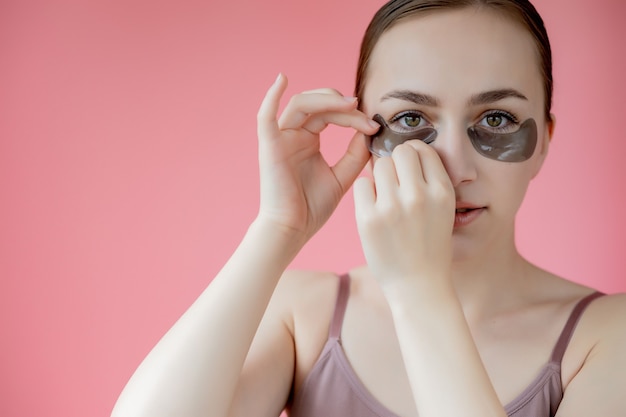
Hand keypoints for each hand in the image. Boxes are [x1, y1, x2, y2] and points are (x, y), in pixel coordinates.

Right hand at [255, 74, 378, 241]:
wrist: (293, 230)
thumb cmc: (312, 209)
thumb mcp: (343, 177)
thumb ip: (355, 154)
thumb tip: (369, 132)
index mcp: (308, 141)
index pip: (330, 114)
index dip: (352, 115)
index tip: (373, 126)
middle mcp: (293, 135)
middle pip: (317, 105)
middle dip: (342, 105)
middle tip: (363, 113)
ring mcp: (280, 139)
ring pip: (300, 105)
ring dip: (325, 100)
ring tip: (349, 105)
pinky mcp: (269, 146)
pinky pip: (265, 116)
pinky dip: (271, 95)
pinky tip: (282, 79)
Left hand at [353, 141, 454, 290]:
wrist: (418, 286)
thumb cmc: (429, 246)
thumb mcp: (443, 211)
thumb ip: (429, 181)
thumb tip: (404, 152)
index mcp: (442, 192)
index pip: (422, 150)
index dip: (413, 155)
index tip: (408, 169)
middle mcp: (419, 196)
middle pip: (400, 153)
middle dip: (395, 163)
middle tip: (393, 182)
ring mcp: (392, 208)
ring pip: (379, 165)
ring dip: (379, 177)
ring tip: (384, 198)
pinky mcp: (368, 219)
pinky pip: (361, 184)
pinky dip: (365, 193)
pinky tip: (372, 208)